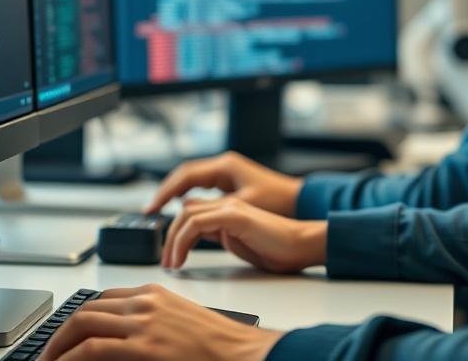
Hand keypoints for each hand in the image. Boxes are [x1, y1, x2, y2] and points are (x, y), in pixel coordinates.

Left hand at [38, 285, 282, 360]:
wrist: (242, 352)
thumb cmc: (217, 343)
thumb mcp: (178, 322)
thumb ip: (148, 324)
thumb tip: (121, 339)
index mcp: (153, 292)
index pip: (101, 299)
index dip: (77, 319)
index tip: (65, 337)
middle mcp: (145, 301)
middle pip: (86, 309)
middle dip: (59, 333)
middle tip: (47, 354)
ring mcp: (143, 322)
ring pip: (82, 324)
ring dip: (57, 347)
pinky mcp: (144, 345)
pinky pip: (93, 348)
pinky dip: (69, 358)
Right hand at [144, 151, 302, 217]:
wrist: (300, 201)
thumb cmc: (277, 202)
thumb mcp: (242, 206)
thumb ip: (213, 208)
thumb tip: (185, 209)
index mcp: (225, 166)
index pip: (185, 176)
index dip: (165, 192)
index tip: (152, 208)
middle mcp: (224, 165)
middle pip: (185, 175)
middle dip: (165, 192)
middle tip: (150, 210)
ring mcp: (227, 172)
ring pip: (192, 179)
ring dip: (175, 192)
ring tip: (160, 209)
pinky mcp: (231, 181)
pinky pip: (202, 185)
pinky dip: (188, 194)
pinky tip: (182, 206)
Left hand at [162, 196, 326, 272]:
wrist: (302, 245)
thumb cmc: (277, 249)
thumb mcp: (239, 243)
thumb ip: (218, 235)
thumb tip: (196, 237)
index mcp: (228, 210)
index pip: (192, 213)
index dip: (175, 232)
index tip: (169, 256)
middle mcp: (227, 204)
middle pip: (185, 211)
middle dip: (169, 237)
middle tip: (165, 262)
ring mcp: (231, 208)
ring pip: (186, 215)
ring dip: (172, 240)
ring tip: (170, 263)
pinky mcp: (234, 216)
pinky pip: (197, 223)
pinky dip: (182, 240)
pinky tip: (181, 259)